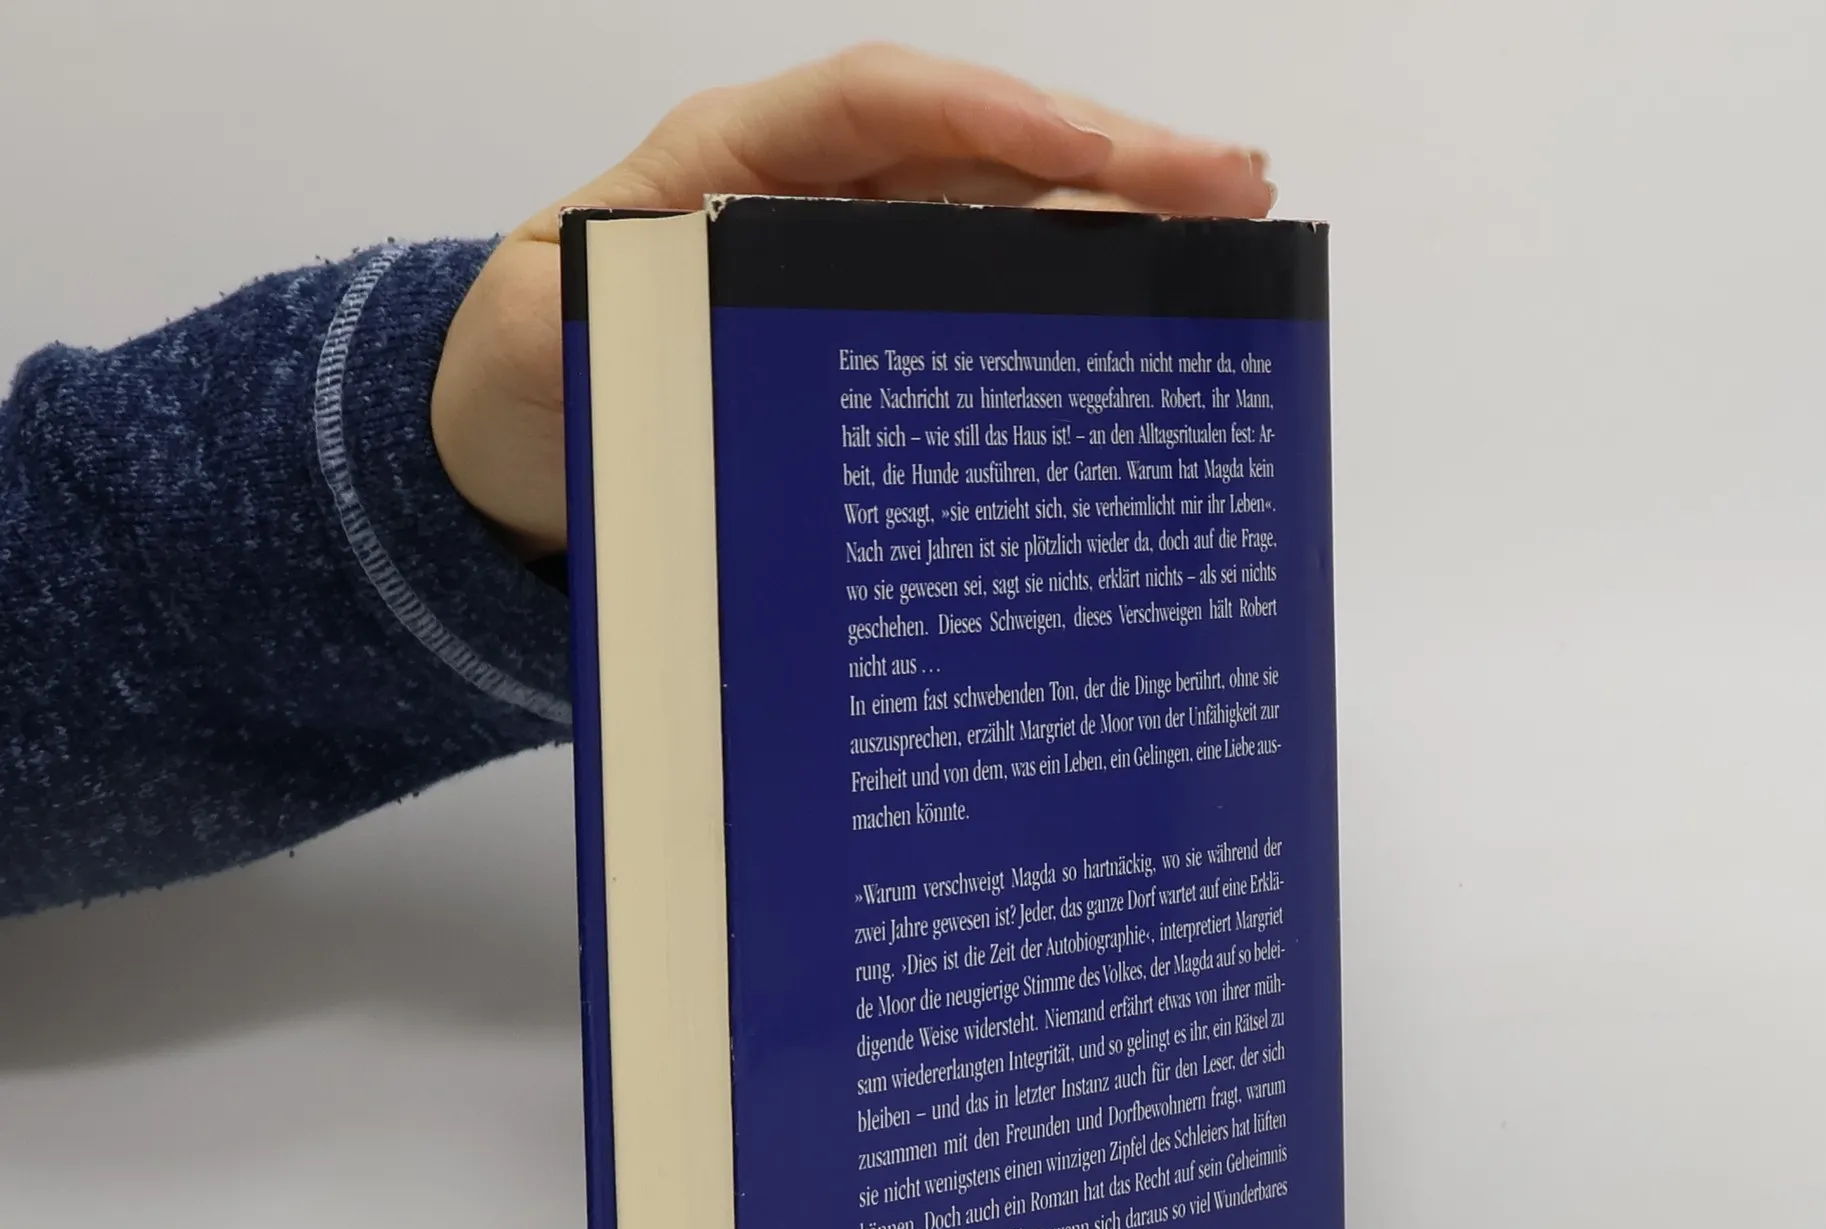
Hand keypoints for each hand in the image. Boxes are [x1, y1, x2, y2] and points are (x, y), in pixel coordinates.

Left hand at [430, 44, 1275, 555]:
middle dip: (1109, 159)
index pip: (878, 105)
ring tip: (1231, 233)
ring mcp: (855, 266)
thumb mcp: (532, 348)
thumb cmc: (523, 386)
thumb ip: (587, 334)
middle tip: (1235, 186)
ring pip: (1005, 214)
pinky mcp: (876, 337)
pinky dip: (1067, 301)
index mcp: (728, 166)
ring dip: (1118, 220)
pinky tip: (1145, 319)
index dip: (994, 116)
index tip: (1098, 160)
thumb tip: (641, 336)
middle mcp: (812, 200)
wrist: (522, 459)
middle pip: (978, 147)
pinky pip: (985, 299)